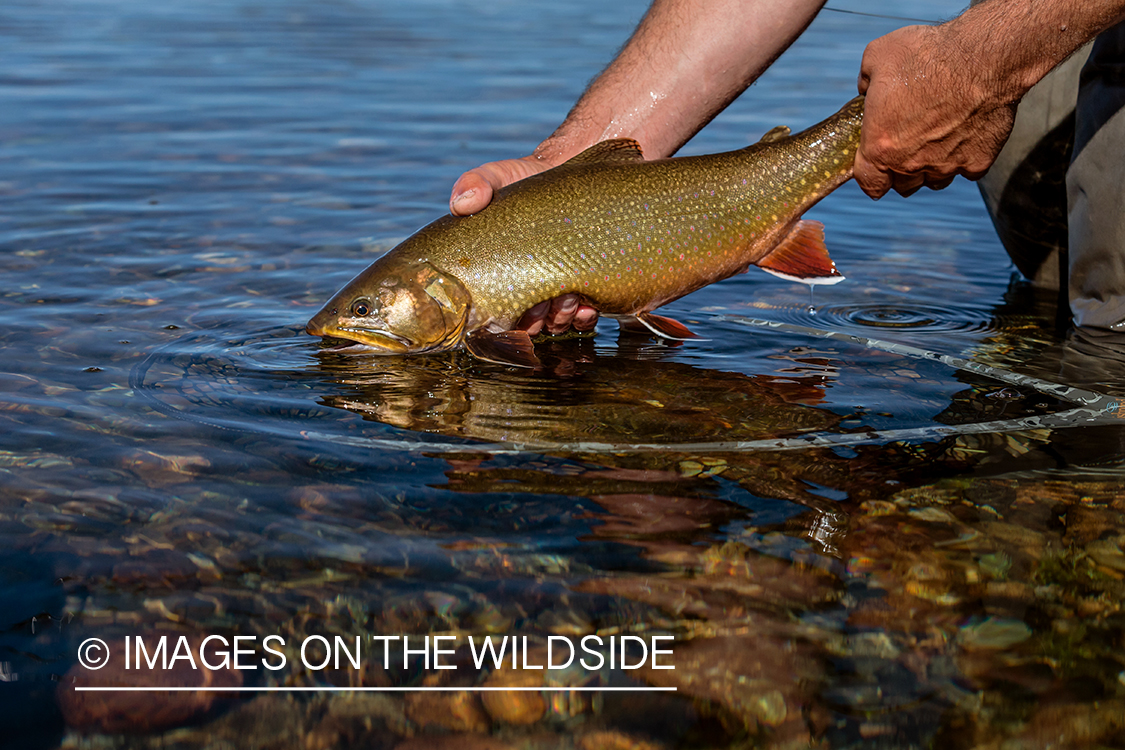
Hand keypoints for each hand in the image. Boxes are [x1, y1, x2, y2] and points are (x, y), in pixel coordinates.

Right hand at [451, 158, 599, 332]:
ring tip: (569, 298)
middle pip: (528, 323)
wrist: (581, 171)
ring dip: (562, 318)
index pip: (495, 311)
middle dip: (538, 319)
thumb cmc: (532, 181)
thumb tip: (462, 204)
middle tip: (548, 301)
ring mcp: (559, 289)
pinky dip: (585, 317)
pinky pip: (585, 318)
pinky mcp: (589, 288)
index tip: (519, 307)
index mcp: (502, 271)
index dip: (506, 318)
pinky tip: (588, 304)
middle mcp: (529, 285)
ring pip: (556, 323)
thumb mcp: (502, 176)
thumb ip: (477, 182)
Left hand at [853, 24, 1017, 198]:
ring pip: (935, 181)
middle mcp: (910, 164)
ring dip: (932, 167)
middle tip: (909, 145)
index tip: (878, 167)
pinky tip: (966, 135)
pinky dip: (965, 158)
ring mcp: (946, 165)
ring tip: (937, 140)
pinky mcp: (978, 161)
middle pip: (903, 185)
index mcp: (880, 146)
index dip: (872, 176)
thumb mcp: (877, 56)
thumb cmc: (926, 54)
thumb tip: (867, 89)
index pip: (870, 183)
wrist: (983, 57)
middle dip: (902, 171)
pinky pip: (968, 171)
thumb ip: (866, 81)